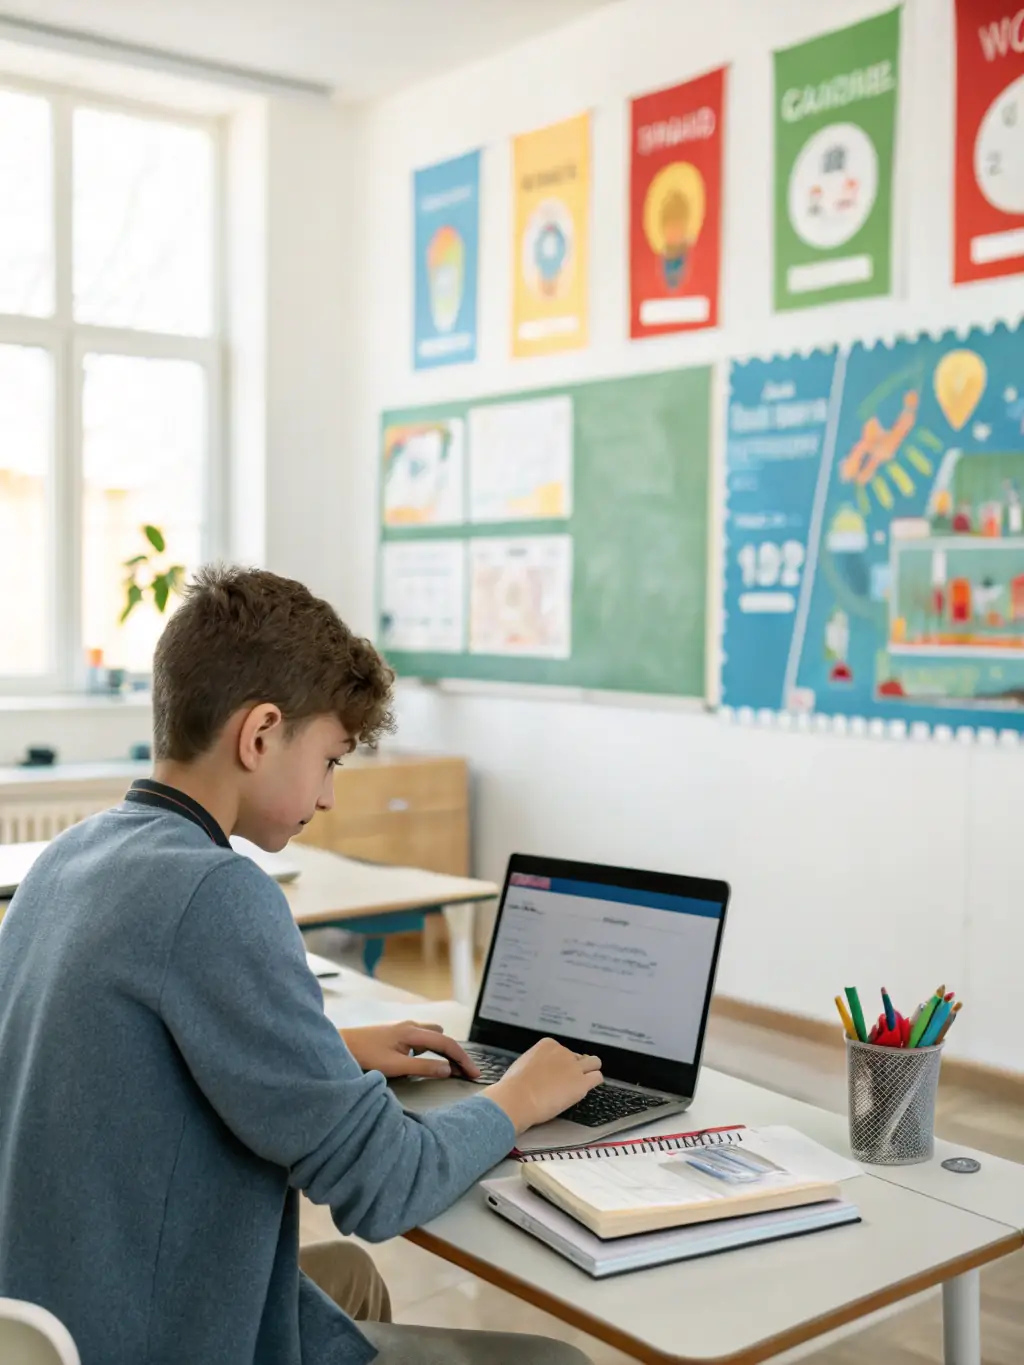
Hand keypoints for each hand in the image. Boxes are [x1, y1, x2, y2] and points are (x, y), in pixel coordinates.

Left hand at [339, 1021, 479, 1080]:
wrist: (340, 1045)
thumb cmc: (364, 1055)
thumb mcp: (395, 1066)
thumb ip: (422, 1068)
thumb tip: (448, 1069)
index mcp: (413, 1032)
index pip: (446, 1044)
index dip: (463, 1059)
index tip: (474, 1073)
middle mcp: (411, 1027)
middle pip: (442, 1038)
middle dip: (455, 1054)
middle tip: (465, 1072)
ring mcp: (403, 1029)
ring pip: (432, 1038)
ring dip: (442, 1051)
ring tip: (449, 1069)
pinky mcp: (396, 1034)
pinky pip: (421, 1040)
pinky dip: (430, 1051)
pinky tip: (424, 1063)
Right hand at [485, 1038, 601, 1133]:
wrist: (518, 1097)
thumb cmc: (514, 1085)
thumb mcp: (523, 1064)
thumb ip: (536, 1063)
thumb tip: (538, 1071)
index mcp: (548, 1045)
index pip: (562, 1051)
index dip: (560, 1063)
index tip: (555, 1074)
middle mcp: (564, 1052)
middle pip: (578, 1056)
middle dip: (576, 1066)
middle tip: (569, 1079)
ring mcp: (574, 1067)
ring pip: (594, 1062)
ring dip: (590, 1071)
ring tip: (582, 1082)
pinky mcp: (582, 1083)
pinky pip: (597, 1077)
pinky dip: (594, 1082)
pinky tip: (585, 1089)